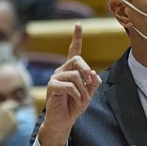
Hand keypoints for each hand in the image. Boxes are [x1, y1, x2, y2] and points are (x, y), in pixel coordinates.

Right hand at [38, 24, 101, 145]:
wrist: (64, 120)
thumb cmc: (74, 106)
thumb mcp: (89, 93)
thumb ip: (93, 82)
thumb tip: (93, 73)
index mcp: (71, 70)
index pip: (74, 51)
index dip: (76, 38)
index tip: (78, 25)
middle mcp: (62, 70)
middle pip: (77, 60)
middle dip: (87, 71)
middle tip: (90, 84)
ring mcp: (55, 77)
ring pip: (76, 75)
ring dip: (84, 90)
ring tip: (83, 99)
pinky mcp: (53, 86)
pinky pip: (70, 85)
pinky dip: (78, 95)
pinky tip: (77, 101)